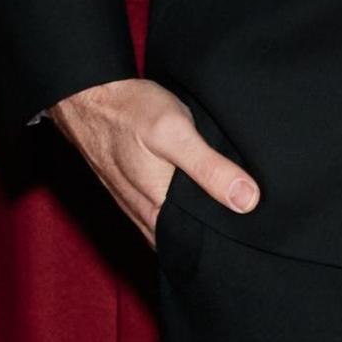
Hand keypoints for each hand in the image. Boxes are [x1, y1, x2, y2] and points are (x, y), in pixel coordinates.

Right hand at [52, 74, 259, 244]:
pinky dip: (182, 209)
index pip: (198, 246)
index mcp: (158, 212)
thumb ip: (209, 168)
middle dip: (214, 234)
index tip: (254, 236)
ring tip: (231, 211)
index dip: (226, 243)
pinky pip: (163, 213)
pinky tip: (199, 196)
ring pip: (175, 227)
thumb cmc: (129, 111)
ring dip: (198, 222)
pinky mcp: (134, 192)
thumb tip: (247, 201)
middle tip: (250, 224)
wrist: (87, 95)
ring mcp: (137, 206)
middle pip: (187, 239)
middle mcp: (146, 217)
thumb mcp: (175, 133)